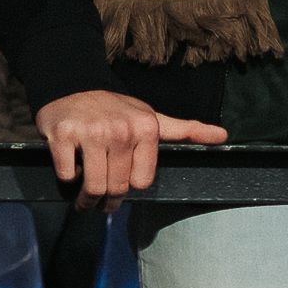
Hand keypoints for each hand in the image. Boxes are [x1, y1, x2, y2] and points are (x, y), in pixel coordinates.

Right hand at [37, 86, 226, 200]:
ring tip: (84, 199)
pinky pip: (66, 175)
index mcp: (146, 129)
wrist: (72, 85)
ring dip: (86, 198)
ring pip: (93, 186)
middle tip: (100, 202)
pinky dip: (66, 178)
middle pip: (116, 188)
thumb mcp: (152, 117)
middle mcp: (121, 130)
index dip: (129, 186)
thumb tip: (224, 136)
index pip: (141, 183)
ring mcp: (91, 132)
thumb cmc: (115, 108)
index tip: (122, 182)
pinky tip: (70, 167)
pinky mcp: (63, 135)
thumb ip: (185, 130)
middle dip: (106, 201)